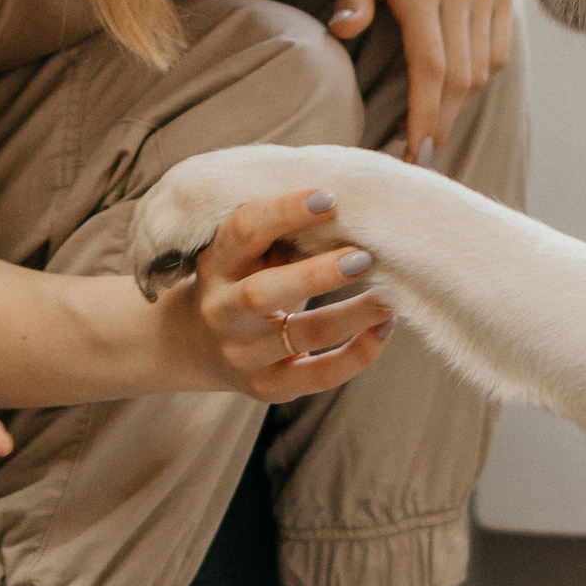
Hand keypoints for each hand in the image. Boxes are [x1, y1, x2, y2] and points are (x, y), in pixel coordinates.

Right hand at [153, 187, 392, 401]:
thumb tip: (356, 211)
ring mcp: (242, 354)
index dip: (284, 212)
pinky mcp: (266, 387)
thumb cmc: (240, 281)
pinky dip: (357, 355)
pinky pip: (318, 376)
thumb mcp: (245, 255)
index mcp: (216, 264)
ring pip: (304, 335)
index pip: (243, 232)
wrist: (195, 346)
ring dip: (354, 314)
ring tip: (390, 296)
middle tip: (364, 257)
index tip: (329, 198)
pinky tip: (383, 330)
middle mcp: (222, 311)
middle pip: (263, 294)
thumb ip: (284, 235)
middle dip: (317, 275)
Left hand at [326, 0, 519, 158]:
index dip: (426, 115)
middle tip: (417, 154)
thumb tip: (343, 32)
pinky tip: (455, 87)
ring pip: (483, 69)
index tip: (414, 153)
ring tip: (431, 125)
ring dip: (459, 105)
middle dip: (440, 123)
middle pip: (460, 77)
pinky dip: (481, 76)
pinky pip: (499, 49)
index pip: (431, 65)